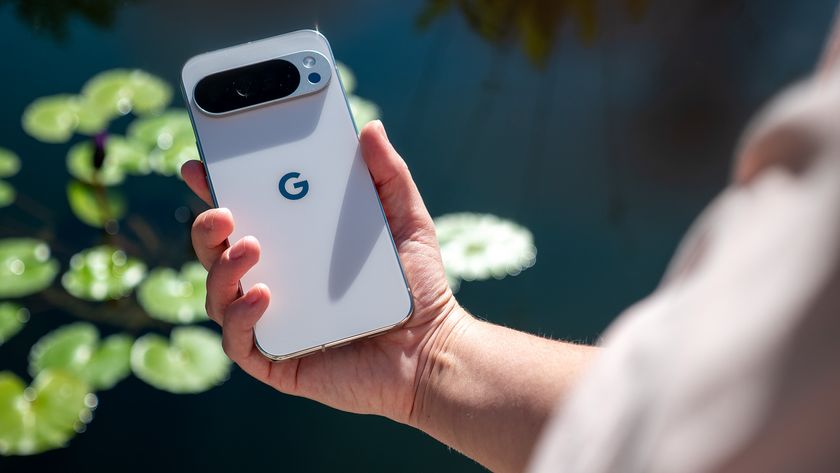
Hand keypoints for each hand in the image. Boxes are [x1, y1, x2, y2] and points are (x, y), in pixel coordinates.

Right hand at [181, 121, 469, 422]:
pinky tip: (263, 295)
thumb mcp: (405, 220)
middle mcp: (275, 281)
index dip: (216, 190)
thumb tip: (370, 128)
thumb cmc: (415, 285)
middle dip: (206, 228)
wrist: (431, 347)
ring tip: (251, 248)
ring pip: (218, 295)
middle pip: (218, 253)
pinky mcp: (276, 359)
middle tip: (222, 211)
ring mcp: (271, 321)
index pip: (245, 216)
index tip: (201, 165)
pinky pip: (239, 341)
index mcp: (295, 248)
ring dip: (222, 269)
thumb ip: (389, 175)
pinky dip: (240, 316)